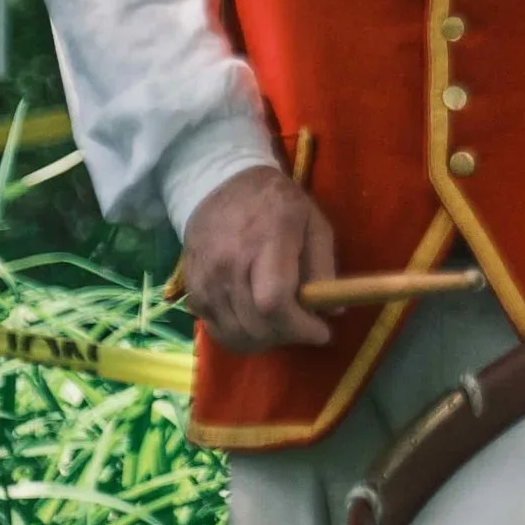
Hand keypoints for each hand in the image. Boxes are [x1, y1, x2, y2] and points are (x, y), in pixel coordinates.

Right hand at [180, 165, 335, 348]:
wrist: (219, 184)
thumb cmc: (276, 203)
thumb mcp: (313, 222)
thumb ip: (324, 266)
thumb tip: (333, 310)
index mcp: (266, 241)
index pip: (274, 301)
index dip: (300, 327)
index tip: (322, 331)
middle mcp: (229, 263)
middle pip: (254, 324)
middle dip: (286, 336)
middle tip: (304, 329)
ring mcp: (205, 277)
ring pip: (232, 332)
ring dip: (263, 340)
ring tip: (282, 327)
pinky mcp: (191, 286)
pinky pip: (213, 326)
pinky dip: (237, 334)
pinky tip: (255, 322)